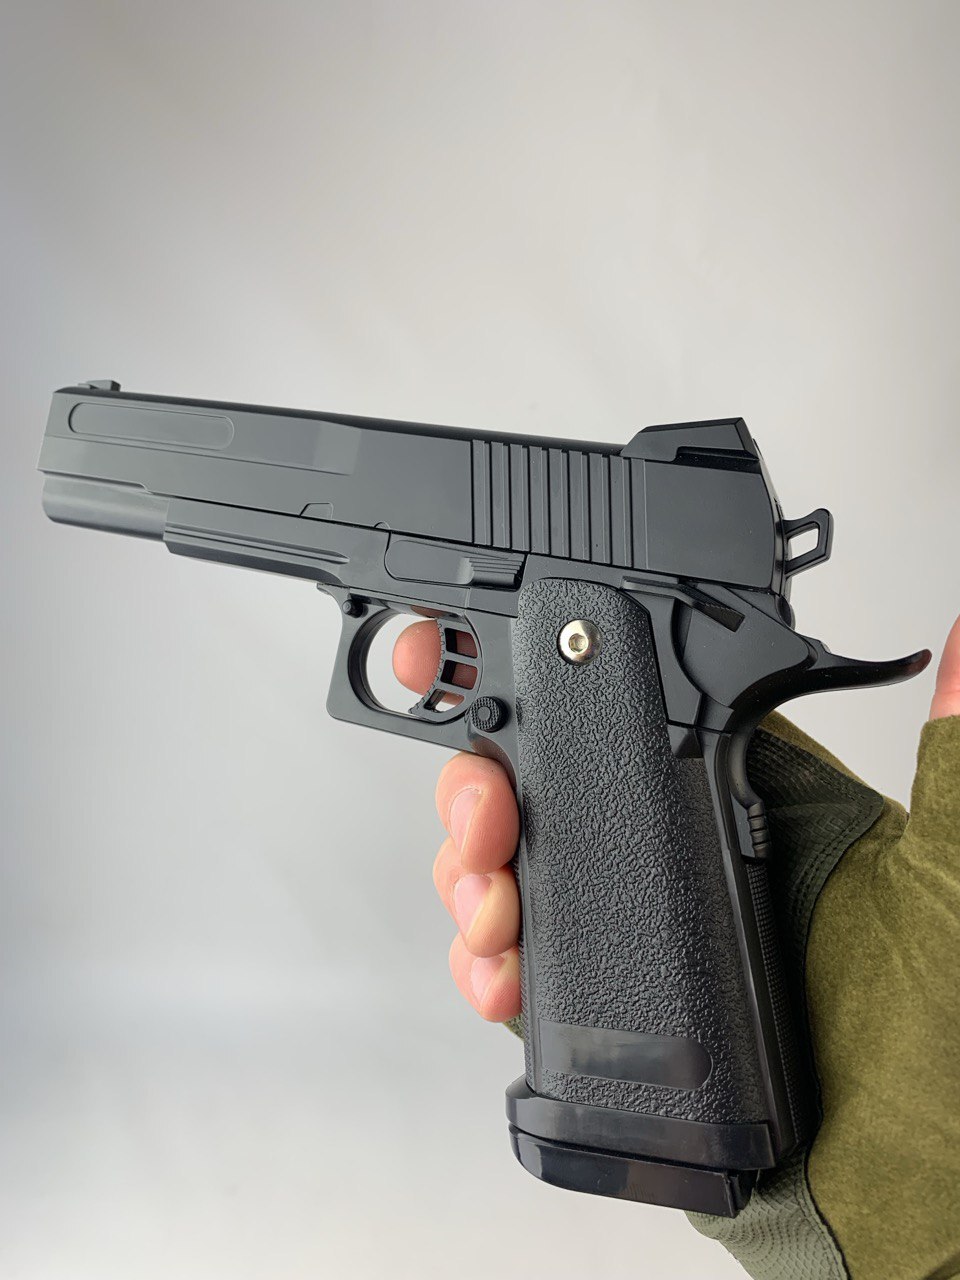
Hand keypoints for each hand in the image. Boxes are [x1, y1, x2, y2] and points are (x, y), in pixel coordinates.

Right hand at [393, 614, 959, 1022]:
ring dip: (471, 878)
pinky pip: (510, 965)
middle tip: (486, 826)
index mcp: (738, 796)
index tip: (478, 659)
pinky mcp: (598, 1007)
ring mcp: (626, 930)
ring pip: (507, 870)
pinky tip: (496, 975)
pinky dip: (480, 963)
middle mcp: (669, 852)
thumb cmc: (931, 1036)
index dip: (548, 682)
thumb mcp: (938, 878)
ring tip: (492, 912)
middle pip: (539, 785)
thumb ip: (951, 749)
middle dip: (482, 792)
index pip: (623, 710)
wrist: (895, 1193)